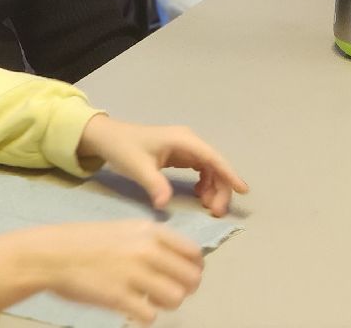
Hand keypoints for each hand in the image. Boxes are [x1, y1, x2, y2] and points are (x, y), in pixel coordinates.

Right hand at [0, 220, 203, 322]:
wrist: (53, 254)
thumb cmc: (87, 241)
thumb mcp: (125, 229)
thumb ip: (153, 242)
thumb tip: (181, 262)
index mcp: (150, 231)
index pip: (194, 253)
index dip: (194, 268)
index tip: (184, 275)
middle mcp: (147, 250)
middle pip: (191, 278)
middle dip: (184, 289)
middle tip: (168, 292)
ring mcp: (134, 274)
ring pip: (176, 298)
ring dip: (166, 303)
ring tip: (150, 301)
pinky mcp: (120, 297)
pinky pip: (150, 314)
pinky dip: (144, 315)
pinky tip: (132, 308)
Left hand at [76, 115, 248, 217]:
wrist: (108, 138)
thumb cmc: (123, 147)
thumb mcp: (138, 167)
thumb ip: (154, 184)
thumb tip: (165, 204)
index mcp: (182, 140)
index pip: (212, 158)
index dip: (229, 174)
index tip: (243, 190)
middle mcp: (188, 142)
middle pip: (214, 166)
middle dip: (220, 189)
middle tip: (216, 213)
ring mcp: (185, 149)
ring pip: (210, 170)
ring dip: (213, 188)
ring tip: (208, 208)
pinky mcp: (180, 156)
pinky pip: (200, 171)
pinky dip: (204, 185)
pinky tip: (199, 198)